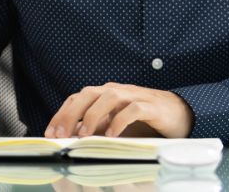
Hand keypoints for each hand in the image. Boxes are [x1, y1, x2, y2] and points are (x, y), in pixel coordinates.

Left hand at [44, 83, 193, 138]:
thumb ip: (95, 127)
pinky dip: (120, 120)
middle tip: (61, 134)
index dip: (62, 113)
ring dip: (93, 115)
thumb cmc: (143, 118)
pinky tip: (111, 134)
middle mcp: (118, 91)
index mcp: (106, 93)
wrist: (178, 112)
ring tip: (83, 134)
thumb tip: (70, 137)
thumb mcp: (114, 123)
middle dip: (71, 113)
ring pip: (110, 97)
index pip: (78, 98)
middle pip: (89, 93)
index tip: (50, 133)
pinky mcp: (151, 106)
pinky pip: (133, 109)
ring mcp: (135, 96)